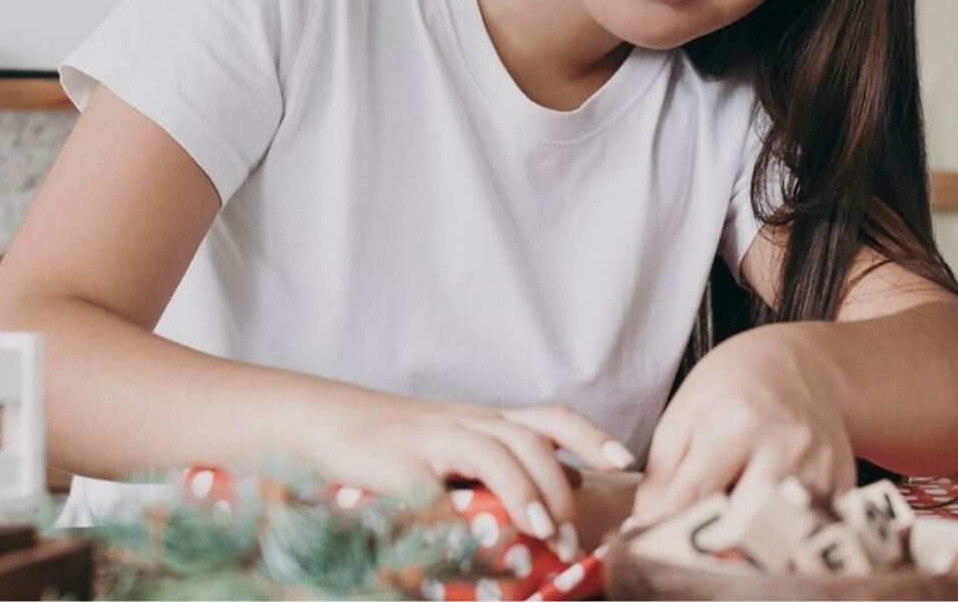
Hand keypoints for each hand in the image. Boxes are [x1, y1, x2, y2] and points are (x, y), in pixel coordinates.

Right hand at [303, 397, 638, 542]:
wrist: (332, 423)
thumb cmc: (406, 445)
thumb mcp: (468, 447)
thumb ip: (516, 463)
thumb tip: (580, 482)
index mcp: (489, 421)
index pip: (551, 418)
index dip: (591, 436)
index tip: (626, 462)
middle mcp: (469, 422)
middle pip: (531, 440)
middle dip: (561, 488)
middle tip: (574, 538)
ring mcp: (435, 439)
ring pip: (496, 451)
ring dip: (528, 493)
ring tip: (546, 532)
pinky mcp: (402, 464)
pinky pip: (439, 486)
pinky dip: (463, 511)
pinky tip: (475, 535)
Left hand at [631, 325, 854, 526]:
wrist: (804, 363)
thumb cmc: (736, 383)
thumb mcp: (686, 409)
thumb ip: (664, 469)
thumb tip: (647, 521)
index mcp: (738, 423)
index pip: (695, 497)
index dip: (665, 526)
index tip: (648, 538)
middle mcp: (786, 448)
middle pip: (742, 526)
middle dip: (711, 544)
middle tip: (693, 539)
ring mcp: (820, 469)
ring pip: (778, 538)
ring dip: (750, 543)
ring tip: (731, 525)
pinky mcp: (842, 485)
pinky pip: (808, 532)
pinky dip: (782, 537)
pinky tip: (765, 517)